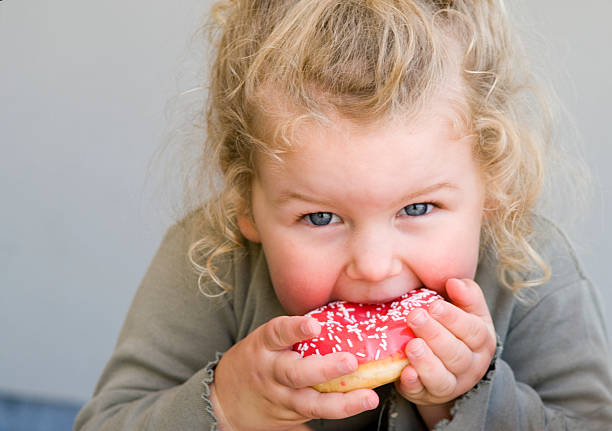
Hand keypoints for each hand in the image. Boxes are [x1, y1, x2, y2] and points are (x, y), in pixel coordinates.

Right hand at [212, 315, 378, 430]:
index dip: (295, 329)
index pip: (277, 333)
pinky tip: (357, 407)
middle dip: (325, 368)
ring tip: (367, 398)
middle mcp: (271, 373)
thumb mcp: (266, 342)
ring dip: (341, 402)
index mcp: (264, 346)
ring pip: (309, 403)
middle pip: (295, 373)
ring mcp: (280, 398)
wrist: (224, 400)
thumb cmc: (255, 360)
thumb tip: (339, 316)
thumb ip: (294, 334)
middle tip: (350, 362)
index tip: (314, 325)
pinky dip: (336, 413)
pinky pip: (314, 417)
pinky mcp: (288, 418)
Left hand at [395, 279, 495, 424]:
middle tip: (415, 317)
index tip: (434, 305)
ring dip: (426, 361)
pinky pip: (422, 392)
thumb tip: (454, 282)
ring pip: (442, 377)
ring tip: (412, 345)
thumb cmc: (453, 330)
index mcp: (482, 341)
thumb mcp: (467, 311)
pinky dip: (414, 383)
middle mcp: (471, 366)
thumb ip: (466, 295)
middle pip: (456, 354)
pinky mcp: (428, 395)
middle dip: (435, 335)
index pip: (473, 331)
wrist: (446, 367)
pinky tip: (405, 372)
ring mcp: (451, 384)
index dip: (453, 318)